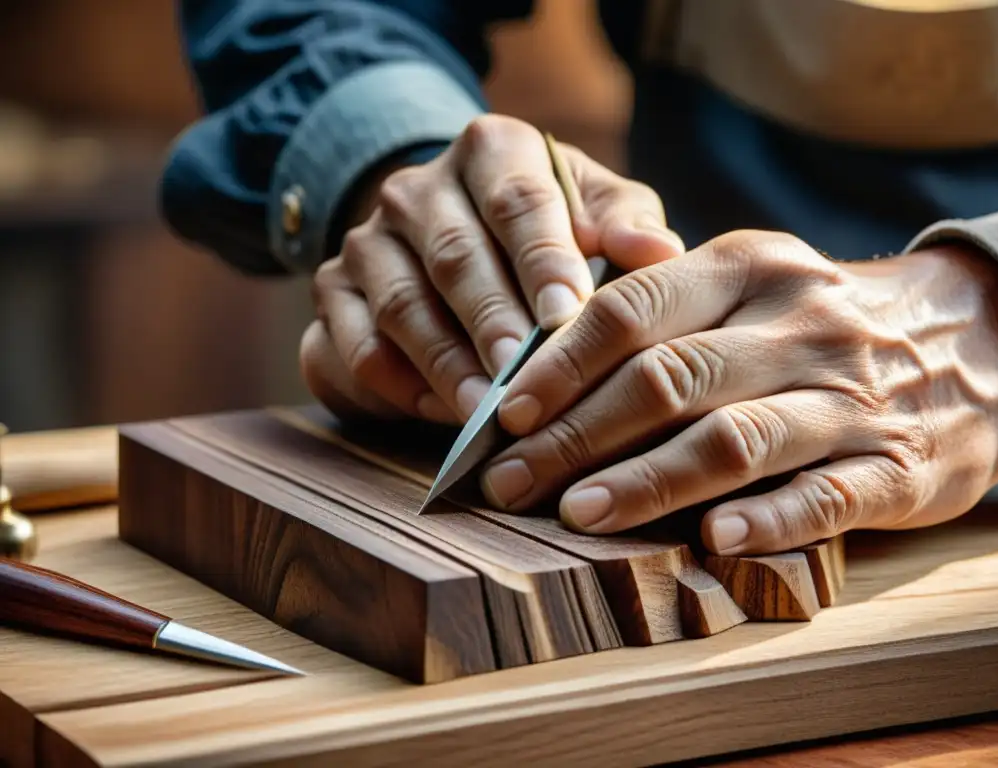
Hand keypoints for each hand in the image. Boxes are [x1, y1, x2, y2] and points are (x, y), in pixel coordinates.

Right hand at [300, 115, 683, 423]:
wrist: (453, 231)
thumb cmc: (547, 229)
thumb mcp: (593, 211)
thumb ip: (625, 226)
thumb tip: (660, 253)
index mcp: (491, 151)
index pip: (518, 202)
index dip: (542, 262)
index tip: (566, 319)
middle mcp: (418, 189)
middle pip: (454, 256)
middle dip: (491, 323)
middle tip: (522, 380)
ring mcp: (367, 241)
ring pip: (403, 306)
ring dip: (445, 364)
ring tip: (483, 414)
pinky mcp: (333, 293)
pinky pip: (355, 346)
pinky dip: (395, 385)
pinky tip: (438, 412)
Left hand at [479, 231, 997, 554]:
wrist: (980, 338)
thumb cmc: (822, 320)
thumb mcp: (752, 283)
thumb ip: (664, 312)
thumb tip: (547, 367)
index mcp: (751, 268)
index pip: (634, 310)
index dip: (559, 364)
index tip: (504, 412)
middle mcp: (798, 326)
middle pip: (668, 379)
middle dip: (577, 435)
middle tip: (511, 481)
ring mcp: (850, 397)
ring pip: (734, 438)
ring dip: (647, 481)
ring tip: (578, 514)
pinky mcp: (897, 466)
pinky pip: (826, 495)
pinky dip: (769, 519)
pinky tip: (715, 541)